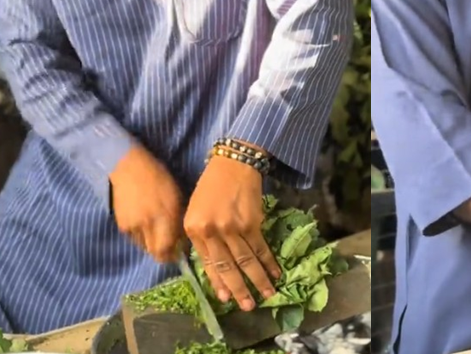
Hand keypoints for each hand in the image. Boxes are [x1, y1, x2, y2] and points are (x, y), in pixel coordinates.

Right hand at [109, 144, 183, 262]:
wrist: (128, 167)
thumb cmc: (158, 178)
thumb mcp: (176, 197)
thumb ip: (179, 221)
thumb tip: (181, 242)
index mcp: (166, 216)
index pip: (168, 250)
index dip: (173, 255)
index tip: (177, 252)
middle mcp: (148, 225)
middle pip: (155, 253)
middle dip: (162, 252)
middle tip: (167, 245)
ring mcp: (133, 226)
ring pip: (144, 247)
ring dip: (151, 243)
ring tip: (153, 228)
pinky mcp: (121, 226)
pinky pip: (134, 238)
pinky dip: (140, 235)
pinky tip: (142, 220)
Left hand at [184, 155, 280, 311]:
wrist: (233, 164)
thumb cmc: (211, 187)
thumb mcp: (195, 210)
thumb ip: (201, 236)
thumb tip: (212, 265)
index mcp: (194, 229)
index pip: (207, 263)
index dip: (218, 282)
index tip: (225, 298)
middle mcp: (212, 231)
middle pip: (227, 267)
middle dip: (239, 289)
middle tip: (248, 306)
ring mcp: (232, 228)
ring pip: (246, 261)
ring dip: (258, 280)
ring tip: (268, 295)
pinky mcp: (252, 223)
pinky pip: (261, 248)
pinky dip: (269, 262)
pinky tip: (275, 273)